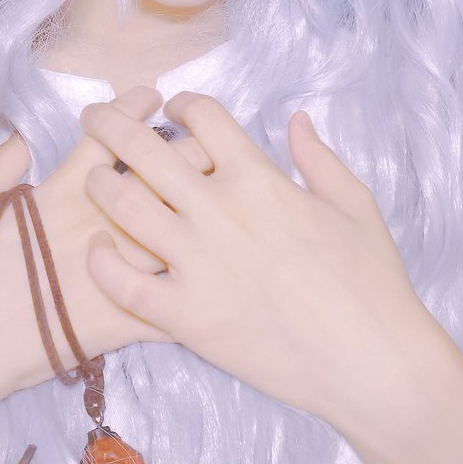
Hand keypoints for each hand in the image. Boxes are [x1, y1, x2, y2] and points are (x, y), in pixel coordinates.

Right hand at [0, 87, 213, 404]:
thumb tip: (21, 139)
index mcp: (59, 196)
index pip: (105, 143)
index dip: (131, 116)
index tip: (155, 95)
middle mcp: (93, 226)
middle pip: (155, 180)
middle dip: (186, 156)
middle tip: (207, 141)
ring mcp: (109, 272)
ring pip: (170, 230)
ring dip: (199, 212)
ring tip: (224, 195)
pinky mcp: (115, 322)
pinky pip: (165, 305)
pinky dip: (191, 291)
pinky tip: (222, 280)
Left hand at [82, 92, 433, 438]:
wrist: (371, 360)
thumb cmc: (370, 279)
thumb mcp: (353, 203)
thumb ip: (318, 157)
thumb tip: (296, 119)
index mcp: (260, 178)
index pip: (203, 116)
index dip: (181, 103)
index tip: (170, 107)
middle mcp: (220, 212)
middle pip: (146, 150)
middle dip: (111, 123)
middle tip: (95, 115)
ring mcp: (199, 265)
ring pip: (125, 208)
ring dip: (100, 184)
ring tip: (91, 177)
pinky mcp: (187, 318)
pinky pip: (125, 285)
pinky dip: (104, 263)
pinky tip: (99, 249)